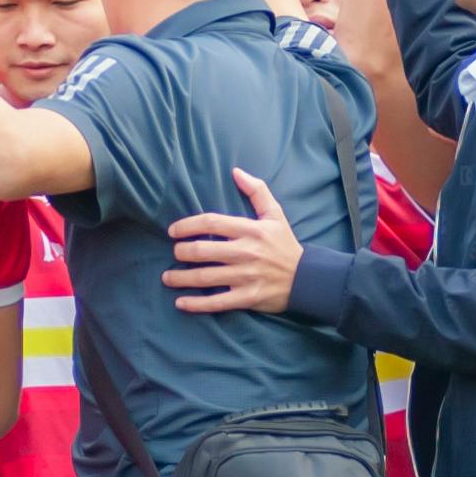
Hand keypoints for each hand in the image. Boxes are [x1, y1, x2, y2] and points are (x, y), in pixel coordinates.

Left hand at [162, 167, 306, 314]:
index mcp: (250, 230)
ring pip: (205, 277)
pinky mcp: (247, 297)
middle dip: (182, 252)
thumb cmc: (285, 245)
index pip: (211, 222)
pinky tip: (180, 302)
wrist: (308, 278)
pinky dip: (196, 304)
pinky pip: (217, 302)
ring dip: (181, 278)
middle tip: (175, 252)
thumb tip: (236, 172)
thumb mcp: (275, 214)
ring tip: (167, 277)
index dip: (187, 225)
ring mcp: (245, 277)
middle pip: (203, 250)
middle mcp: (245, 253)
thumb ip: (257, 191)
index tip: (173, 231)